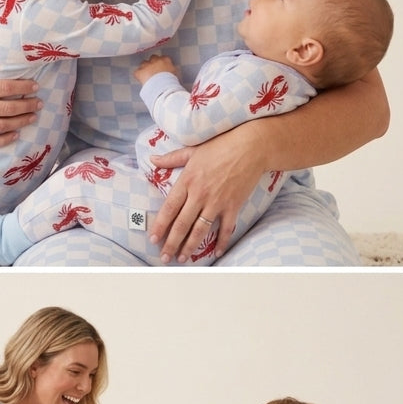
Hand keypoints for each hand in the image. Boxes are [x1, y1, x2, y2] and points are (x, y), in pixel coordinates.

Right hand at [0, 34, 40, 148]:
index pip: (3, 87)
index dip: (22, 87)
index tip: (34, 86)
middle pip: (6, 107)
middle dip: (26, 105)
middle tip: (39, 102)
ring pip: (1, 125)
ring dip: (20, 121)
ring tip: (33, 117)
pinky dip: (3, 139)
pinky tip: (15, 134)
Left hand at [134, 53, 177, 83]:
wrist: (163, 87)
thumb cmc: (171, 82)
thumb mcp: (175, 74)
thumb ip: (171, 69)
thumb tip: (170, 70)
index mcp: (165, 60)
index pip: (163, 58)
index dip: (161, 63)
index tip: (161, 67)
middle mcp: (155, 60)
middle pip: (153, 58)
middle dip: (153, 63)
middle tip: (154, 71)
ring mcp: (147, 65)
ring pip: (143, 63)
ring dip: (145, 68)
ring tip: (147, 76)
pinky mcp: (140, 72)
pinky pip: (137, 72)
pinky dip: (139, 76)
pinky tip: (141, 80)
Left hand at [148, 124, 266, 261]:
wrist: (250, 147)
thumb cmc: (220, 145)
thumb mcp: (192, 150)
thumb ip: (171, 158)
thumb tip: (152, 158)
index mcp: (187, 180)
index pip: (169, 208)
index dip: (160, 226)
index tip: (153, 239)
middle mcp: (200, 194)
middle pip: (182, 224)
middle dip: (172, 243)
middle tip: (165, 257)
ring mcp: (217, 202)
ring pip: (200, 230)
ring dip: (190, 246)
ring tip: (182, 258)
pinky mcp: (233, 205)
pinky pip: (226, 229)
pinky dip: (221, 242)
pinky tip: (216, 252)